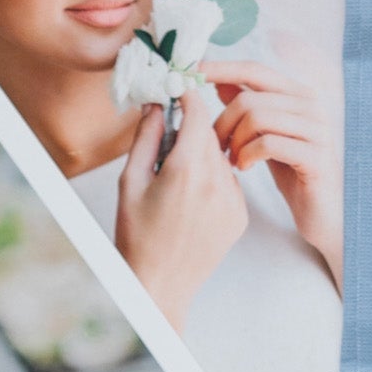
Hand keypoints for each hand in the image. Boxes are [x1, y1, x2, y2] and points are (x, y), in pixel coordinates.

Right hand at [115, 101, 248, 327]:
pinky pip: (230, 184)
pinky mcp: (241, 217)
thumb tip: (157, 105)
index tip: (179, 88)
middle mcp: (218, 184)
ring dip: (202, 158)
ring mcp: (234, 202)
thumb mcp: (130, 181)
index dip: (188, 97)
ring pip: (222, 160)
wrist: (161, 283)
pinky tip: (190, 200)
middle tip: (168, 138)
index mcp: (187, 172)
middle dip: (191, 130)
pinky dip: (213, 181)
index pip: (199, 116)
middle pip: (211, 137)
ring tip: (175, 181)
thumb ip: (146, 138)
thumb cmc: (137, 235)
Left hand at [208, 57, 342, 286]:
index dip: (221, 68)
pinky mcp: (316, 155)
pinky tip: (244, 167)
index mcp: (300, 95)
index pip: (255, 70)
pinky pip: (268, 143)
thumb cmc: (293, 172)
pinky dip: (247, 155)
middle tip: (215, 145)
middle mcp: (313, 107)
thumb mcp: (266, 134)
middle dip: (222, 122)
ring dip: (234, 140)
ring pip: (256, 117)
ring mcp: (318, 130)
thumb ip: (249, 105)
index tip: (192, 72)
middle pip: (249, 98)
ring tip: (231, 159)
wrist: (322, 212)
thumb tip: (220, 79)